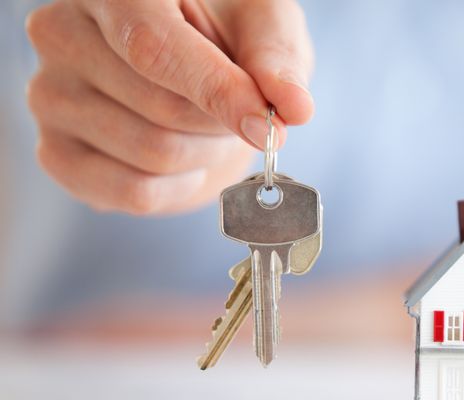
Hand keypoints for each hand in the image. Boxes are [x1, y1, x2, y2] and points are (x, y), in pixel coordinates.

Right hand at [26, 0, 313, 214]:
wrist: (189, 71)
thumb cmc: (225, 35)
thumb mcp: (261, 26)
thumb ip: (276, 61)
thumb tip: (295, 108)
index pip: (154, 49)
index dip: (217, 93)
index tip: (267, 125)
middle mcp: (61, 34)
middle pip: (161, 109)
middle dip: (221, 124)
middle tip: (237, 111)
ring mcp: (50, 96)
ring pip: (153, 154)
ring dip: (205, 153)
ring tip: (207, 127)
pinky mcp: (56, 154)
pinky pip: (132, 193)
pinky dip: (179, 186)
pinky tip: (185, 158)